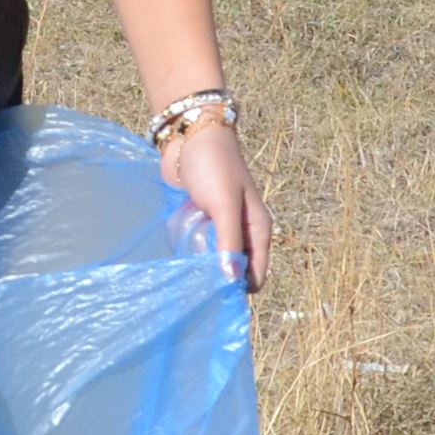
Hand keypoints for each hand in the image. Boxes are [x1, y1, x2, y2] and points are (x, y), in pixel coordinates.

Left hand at [160, 114, 269, 289]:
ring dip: (200, 267)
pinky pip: (195, 247)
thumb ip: (229, 242)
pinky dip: (187, 252)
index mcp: (257, 229)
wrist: (189, 135)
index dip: (239, 288)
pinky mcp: (198, 222)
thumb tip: (231, 281)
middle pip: (233, 271)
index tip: (216, 299)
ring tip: (183, 274)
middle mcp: (240, 232)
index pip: (255, 274)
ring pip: (212, 261)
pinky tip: (176, 255)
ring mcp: (218, 228)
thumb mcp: (224, 206)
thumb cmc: (213, 167)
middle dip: (217, 280)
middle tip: (195, 290)